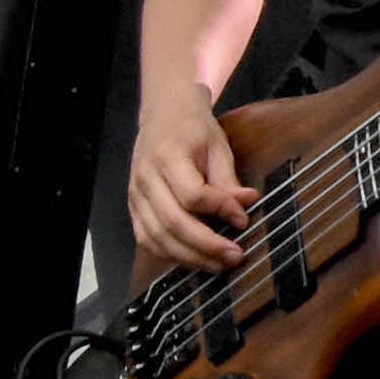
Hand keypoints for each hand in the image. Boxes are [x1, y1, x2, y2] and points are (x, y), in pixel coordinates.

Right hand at [129, 104, 252, 275]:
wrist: (164, 113)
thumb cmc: (192, 128)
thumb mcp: (217, 145)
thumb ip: (227, 179)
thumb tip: (246, 205)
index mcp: (167, 156)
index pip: (192, 195)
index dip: (220, 211)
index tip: (244, 220)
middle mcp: (146, 179)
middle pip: (173, 222)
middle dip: (207, 245)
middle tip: (235, 256)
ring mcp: (135, 195)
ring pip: (157, 237)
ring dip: (190, 257)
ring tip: (218, 265)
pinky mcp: (133, 207)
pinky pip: (147, 239)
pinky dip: (170, 254)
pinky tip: (193, 259)